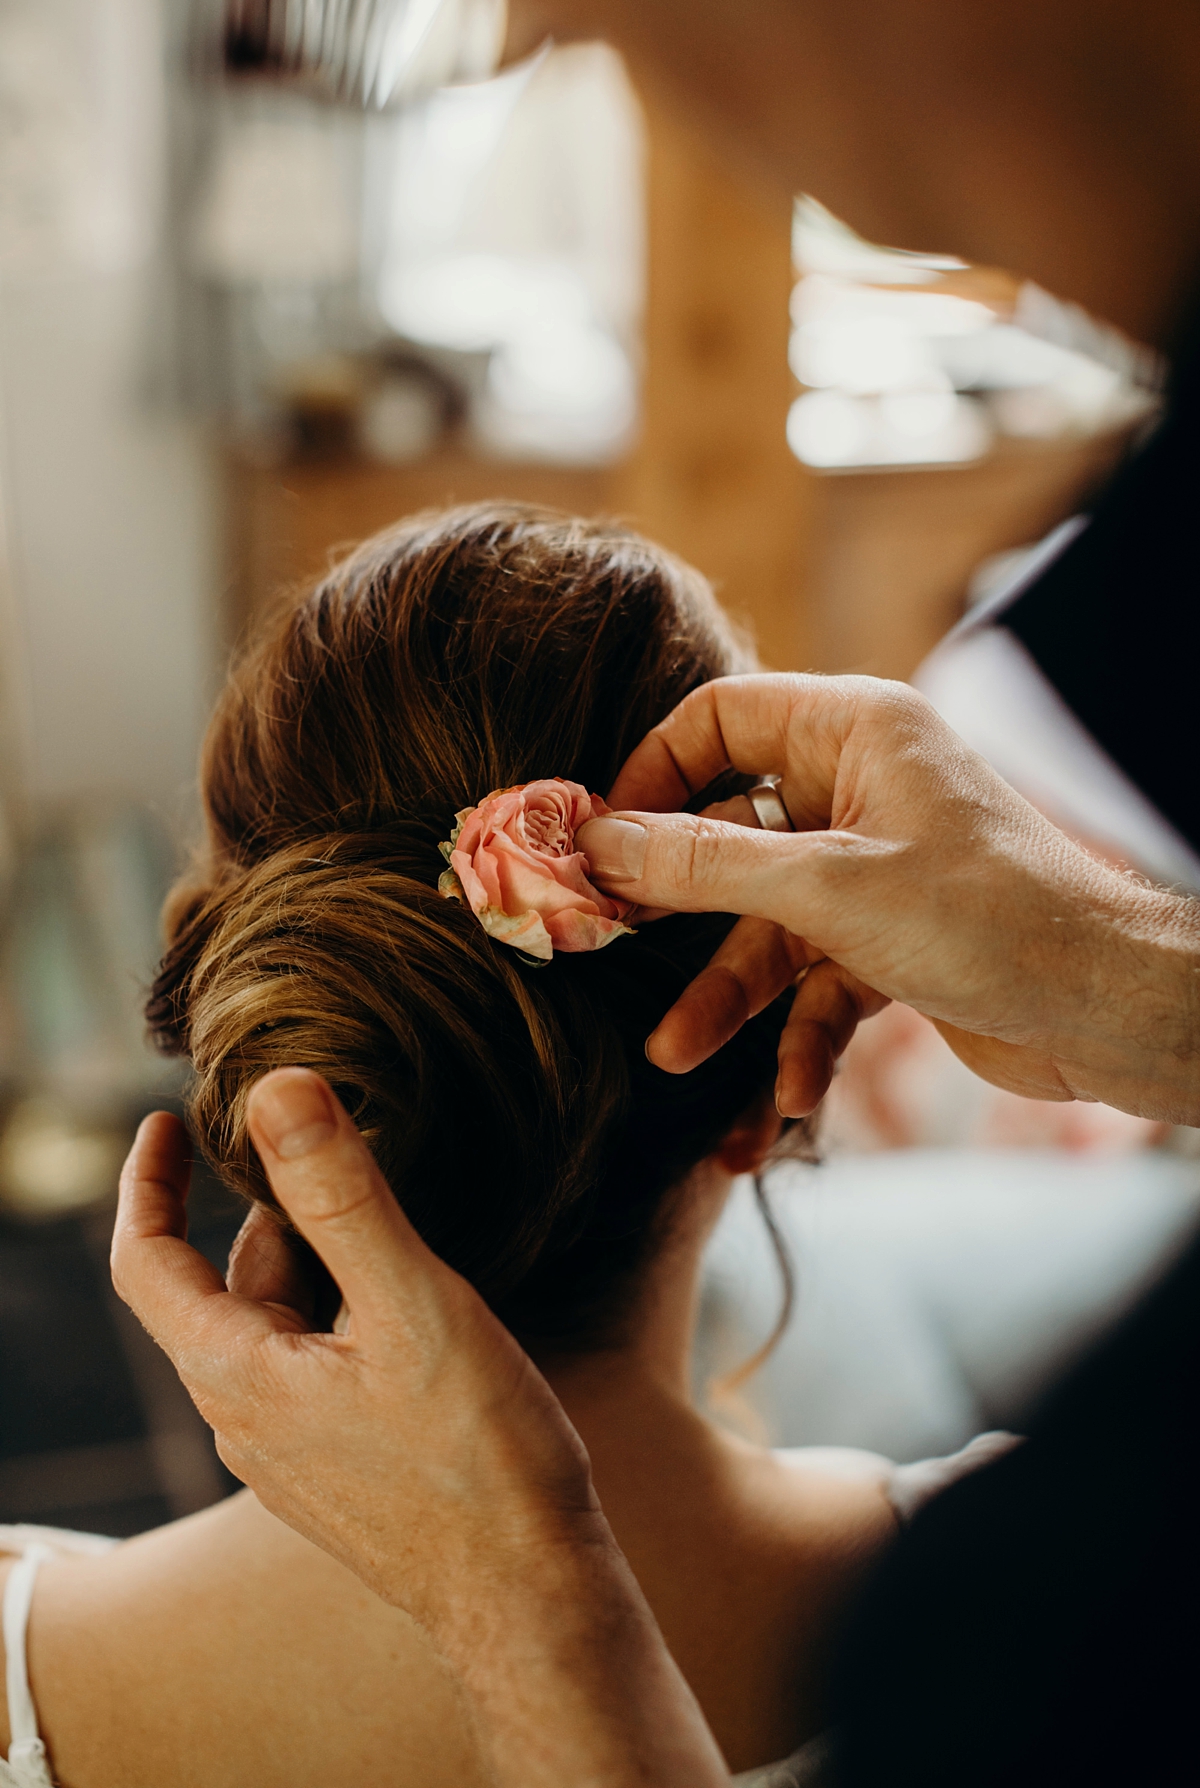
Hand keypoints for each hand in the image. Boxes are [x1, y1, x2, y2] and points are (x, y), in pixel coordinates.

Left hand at [111, 1070, 727, 1787]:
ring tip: (385, 1217)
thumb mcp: (410, 1302)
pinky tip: (407, 1304)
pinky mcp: (337, 1471)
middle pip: (225, 1287)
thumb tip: (277, 1090)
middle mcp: (244, 1421)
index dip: (147, 1183)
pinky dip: (340, 1312)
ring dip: (312, 1261)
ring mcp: (290, 1454)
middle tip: (331, 1145)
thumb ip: (341, 1196)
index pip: (145, 1263)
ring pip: (278, 1326)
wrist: (527, 1594)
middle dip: (266, 1210)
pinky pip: (314, 1368)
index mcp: (236, 1376)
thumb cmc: (477, 1455)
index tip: (167, 1121)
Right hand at [581, 674, 1199, 1125]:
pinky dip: (797, 1040)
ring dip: (728, 997)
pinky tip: (787, 1101)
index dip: (653, 771)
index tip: (600, 837)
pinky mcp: (891, 942)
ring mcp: (874, 871)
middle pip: (732, 835)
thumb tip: (597, 841)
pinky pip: (817, 985)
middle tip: (609, 949)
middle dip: (679, 910)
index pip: (721, 719)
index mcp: (854, 734)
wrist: (1108, 1009)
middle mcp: (860, 792)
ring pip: (768, 926)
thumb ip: (704, 866)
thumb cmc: (986, 917)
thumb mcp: (825, 889)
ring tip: (678, 1060)